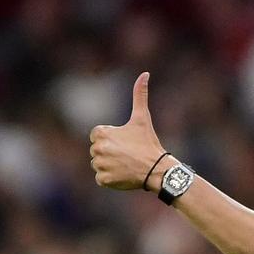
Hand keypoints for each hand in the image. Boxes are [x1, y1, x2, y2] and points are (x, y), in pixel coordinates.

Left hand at [89, 72, 166, 189]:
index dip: (112, 139)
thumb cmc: (148, 143)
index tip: (125, 143)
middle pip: (97, 150)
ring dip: (109, 166)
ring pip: (99, 164)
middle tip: (127, 155)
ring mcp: (100, 165)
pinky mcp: (103, 180)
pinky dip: (110, 178)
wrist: (156, 169)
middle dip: (110, 153)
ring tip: (126, 164)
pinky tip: (123, 174)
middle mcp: (97, 149)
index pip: (98, 136)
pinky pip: (101, 178)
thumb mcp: (142, 118)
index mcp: (101, 133)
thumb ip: (140, 95)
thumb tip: (145, 74)